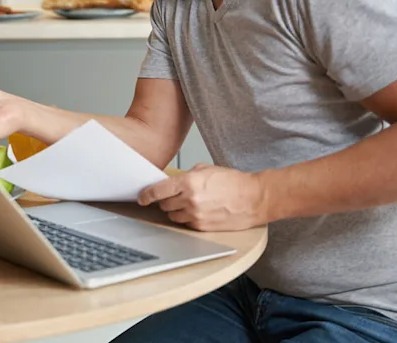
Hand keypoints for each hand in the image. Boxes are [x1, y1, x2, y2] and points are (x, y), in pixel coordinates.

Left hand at [137, 164, 268, 231]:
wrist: (254, 198)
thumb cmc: (233, 182)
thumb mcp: (205, 169)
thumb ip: (185, 176)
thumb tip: (171, 183)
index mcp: (188, 183)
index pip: (157, 191)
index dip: (146, 195)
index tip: (142, 197)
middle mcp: (190, 200)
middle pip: (163, 204)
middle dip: (165, 200)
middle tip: (173, 196)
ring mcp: (196, 215)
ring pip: (173, 216)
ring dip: (176, 210)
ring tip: (189, 204)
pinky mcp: (203, 227)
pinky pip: (185, 224)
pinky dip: (187, 218)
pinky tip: (198, 211)